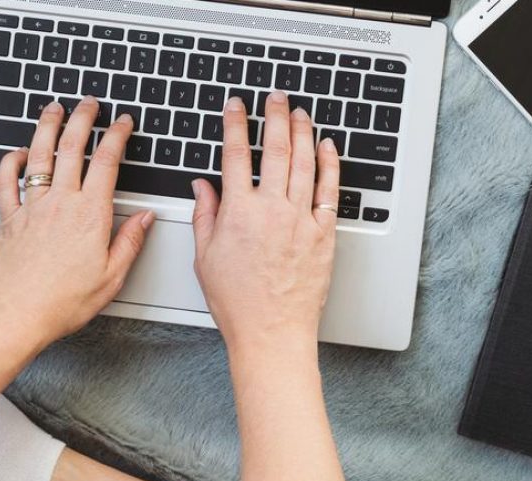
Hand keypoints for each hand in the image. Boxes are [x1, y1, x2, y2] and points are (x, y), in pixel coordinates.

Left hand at [0, 97, 153, 348]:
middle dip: (83, 119)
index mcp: (91, 215)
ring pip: (39, 155)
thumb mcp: (112, 277)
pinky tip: (17, 153)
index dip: (117, 136)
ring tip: (53, 109)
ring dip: (47, 127)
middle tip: (89, 104)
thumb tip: (145, 219)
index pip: (107, 162)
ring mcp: (32, 208)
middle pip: (72, 147)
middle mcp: (60, 203)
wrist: (17, 315)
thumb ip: (130, 242)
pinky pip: (6, 182)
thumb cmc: (63, 302)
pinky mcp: (9, 219)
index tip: (122, 123)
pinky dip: (11, 162)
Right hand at [191, 91, 340, 350]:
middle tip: (275, 98)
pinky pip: (329, 191)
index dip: (235, 125)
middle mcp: (271, 209)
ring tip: (300, 113)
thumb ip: (204, 215)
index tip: (236, 107)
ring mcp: (301, 220)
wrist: (272, 332)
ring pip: (304, 163)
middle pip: (275, 150)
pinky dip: (329, 165)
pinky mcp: (323, 234)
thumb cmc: (237, 303)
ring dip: (302, 132)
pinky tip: (328, 147)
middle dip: (275, 117)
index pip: (235, 155)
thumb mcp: (205, 258)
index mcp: (238, 212)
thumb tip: (202, 187)